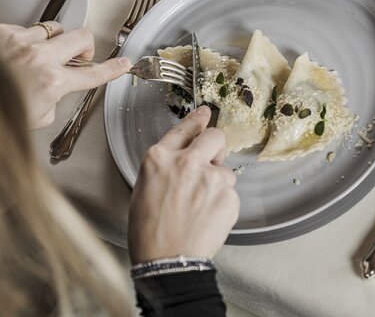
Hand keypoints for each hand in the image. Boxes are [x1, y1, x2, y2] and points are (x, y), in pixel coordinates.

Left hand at [0, 22, 130, 128]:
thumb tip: (53, 89)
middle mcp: (40, 57)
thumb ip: (53, 99)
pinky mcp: (1, 32)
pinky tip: (15, 53)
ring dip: (54, 41)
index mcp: (53, 82)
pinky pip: (24, 29)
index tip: (123, 63)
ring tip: (41, 54)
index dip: (113, 69)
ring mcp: (21, 41)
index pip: (93, 74)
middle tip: (79, 55)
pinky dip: (25, 40)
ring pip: (54, 28)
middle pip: (82, 36)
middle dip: (86, 46)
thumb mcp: (37, 117)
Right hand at [128, 106, 239, 263]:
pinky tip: (208, 217)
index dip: (197, 120)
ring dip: (217, 183)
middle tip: (211, 160)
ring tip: (200, 206)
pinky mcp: (228, 196)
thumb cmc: (149, 230)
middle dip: (215, 145)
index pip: (184, 129)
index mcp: (160, 158)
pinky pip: (230, 192)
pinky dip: (223, 203)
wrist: (167, 260)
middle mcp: (186, 162)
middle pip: (215, 137)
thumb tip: (182, 156)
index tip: (205, 113)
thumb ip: (165, 165)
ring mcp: (210, 178)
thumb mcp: (144, 188)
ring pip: (225, 170)